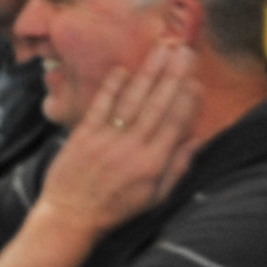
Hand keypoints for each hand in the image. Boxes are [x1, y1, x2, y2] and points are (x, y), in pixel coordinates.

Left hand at [33, 43, 202, 229]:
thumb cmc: (116, 208)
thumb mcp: (155, 197)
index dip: (187, 101)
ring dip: (148, 73)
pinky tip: (123, 69)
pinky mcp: (82, 136)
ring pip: (132, 101)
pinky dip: (111, 87)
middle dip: (172, 77)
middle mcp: (132, 148)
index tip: (195, 81)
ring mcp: (106, 140)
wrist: (70, 216)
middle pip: (157, 105)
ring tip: (161, 51)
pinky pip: (100, 106)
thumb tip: (197, 140)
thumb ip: (177, 167)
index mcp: (152, 163)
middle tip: (184, 53)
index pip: (175, 124)